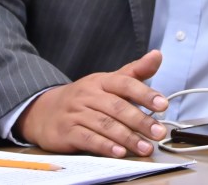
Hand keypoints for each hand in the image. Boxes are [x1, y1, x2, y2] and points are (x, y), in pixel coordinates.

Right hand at [16, 50, 168, 156]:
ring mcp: (76, 113)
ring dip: (128, 138)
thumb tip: (158, 55)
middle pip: (117, 107)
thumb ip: (135, 72)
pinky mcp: (66, 132)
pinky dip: (105, 146)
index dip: (145, 93)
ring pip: (105, 125)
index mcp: (101, 80)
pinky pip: (88, 139)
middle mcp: (88, 95)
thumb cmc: (85, 97)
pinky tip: (119, 152)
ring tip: (145, 147)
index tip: (163, 104)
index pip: (125, 83)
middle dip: (141, 121)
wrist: (44, 111)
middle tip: (159, 132)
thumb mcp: (108, 81)